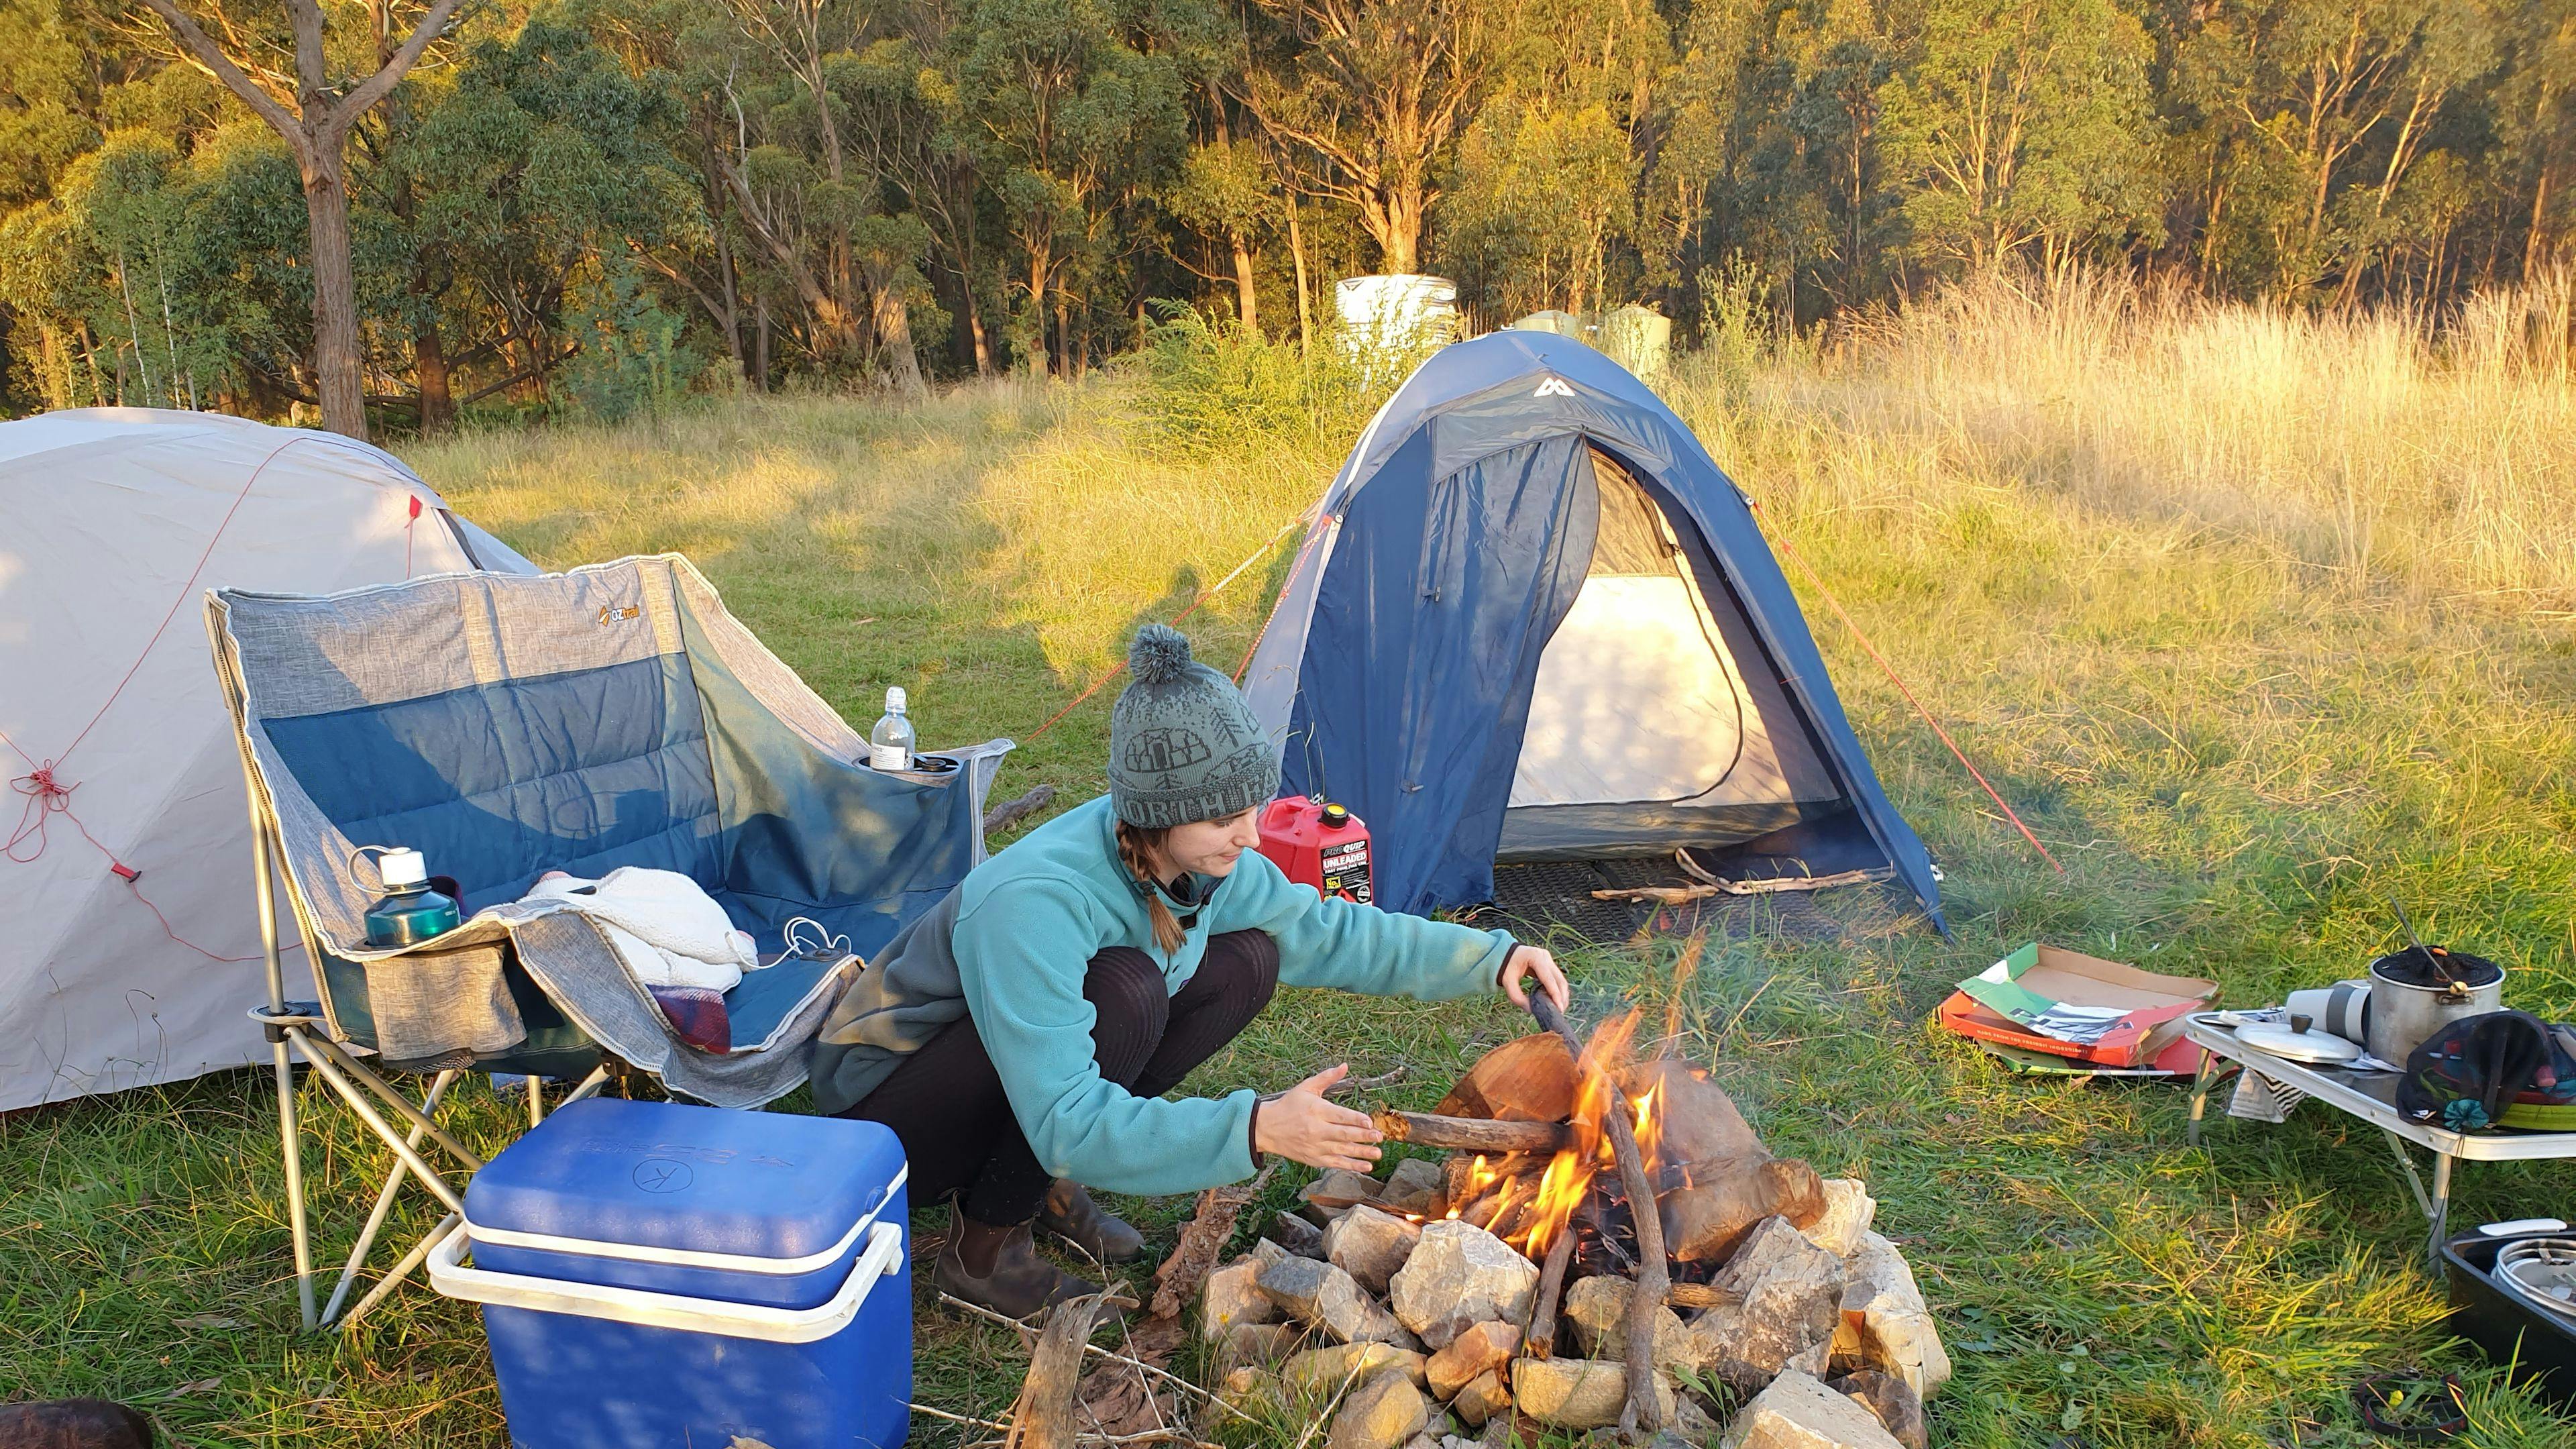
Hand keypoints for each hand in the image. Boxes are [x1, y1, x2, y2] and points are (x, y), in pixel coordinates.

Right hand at [1253, 1064, 1383, 1171]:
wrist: (1267, 1128)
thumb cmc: (1289, 1105)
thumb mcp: (1306, 1087)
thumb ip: (1327, 1077)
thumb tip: (1345, 1066)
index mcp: (1316, 1110)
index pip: (1339, 1116)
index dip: (1355, 1119)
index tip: (1369, 1122)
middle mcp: (1316, 1130)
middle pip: (1343, 1134)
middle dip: (1363, 1136)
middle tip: (1379, 1137)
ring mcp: (1315, 1146)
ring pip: (1342, 1150)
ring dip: (1362, 1152)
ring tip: (1378, 1153)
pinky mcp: (1314, 1159)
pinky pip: (1336, 1163)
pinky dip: (1352, 1166)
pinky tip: (1366, 1166)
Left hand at [1499, 945, 1570, 1012]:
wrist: (1503, 953)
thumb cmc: (1505, 965)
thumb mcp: (1507, 981)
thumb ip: (1517, 997)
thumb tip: (1531, 1010)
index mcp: (1535, 957)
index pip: (1549, 979)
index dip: (1555, 994)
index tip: (1559, 1009)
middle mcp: (1545, 956)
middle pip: (1559, 979)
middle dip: (1561, 997)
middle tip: (1560, 1012)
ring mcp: (1548, 959)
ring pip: (1561, 979)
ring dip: (1562, 994)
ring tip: (1559, 1009)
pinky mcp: (1549, 964)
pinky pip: (1557, 979)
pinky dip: (1558, 990)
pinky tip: (1556, 1001)